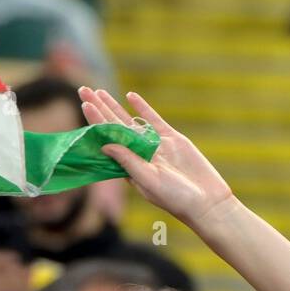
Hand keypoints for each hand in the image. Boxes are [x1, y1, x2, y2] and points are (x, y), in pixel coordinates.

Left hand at [78, 87, 233, 228]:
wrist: (206, 200)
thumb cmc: (175, 197)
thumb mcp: (149, 179)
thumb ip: (128, 161)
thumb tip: (105, 144)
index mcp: (128, 167)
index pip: (107, 140)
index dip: (96, 122)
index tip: (85, 105)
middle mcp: (137, 155)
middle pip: (113, 127)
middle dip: (99, 109)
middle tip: (83, 90)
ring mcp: (154, 146)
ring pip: (129, 121)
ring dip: (114, 106)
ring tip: (99, 91)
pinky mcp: (172, 139)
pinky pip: (153, 120)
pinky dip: (142, 108)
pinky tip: (130, 97)